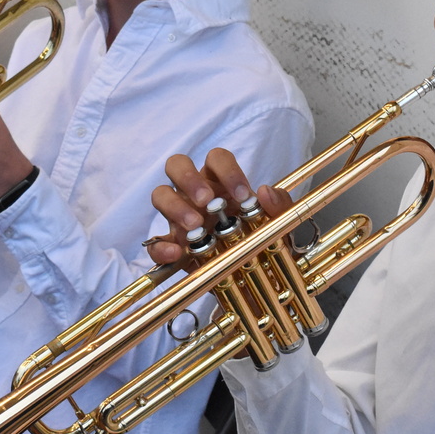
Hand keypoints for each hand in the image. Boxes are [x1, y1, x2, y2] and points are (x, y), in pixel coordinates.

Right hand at [147, 148, 292, 264]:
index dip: (228, 171)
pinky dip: (162, 247)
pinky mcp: (172, 245)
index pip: (216, 158)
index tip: (242, 195)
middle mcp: (195, 192)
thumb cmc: (263, 238)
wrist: (255, 275)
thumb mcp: (279, 225)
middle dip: (189, 179)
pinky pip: (155, 242)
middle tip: (206, 201)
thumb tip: (265, 191)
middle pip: (177, 165)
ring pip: (160, 195)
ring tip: (195, 226)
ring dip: (175, 207)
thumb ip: (280, 206)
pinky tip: (177, 253)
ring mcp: (179, 216)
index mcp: (220, 181)